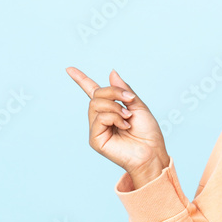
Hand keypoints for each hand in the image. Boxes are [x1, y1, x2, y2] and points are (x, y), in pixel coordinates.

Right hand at [65, 67, 169, 181]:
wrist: (152, 152)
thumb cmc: (148, 133)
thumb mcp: (139, 106)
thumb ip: (124, 91)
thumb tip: (112, 72)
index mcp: (111, 109)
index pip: (93, 92)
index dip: (81, 80)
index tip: (69, 69)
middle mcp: (101, 118)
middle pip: (96, 95)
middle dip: (114, 92)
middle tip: (129, 100)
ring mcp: (97, 128)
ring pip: (96, 105)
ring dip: (115, 107)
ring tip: (128, 116)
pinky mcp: (95, 139)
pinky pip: (99, 118)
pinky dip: (114, 118)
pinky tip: (125, 126)